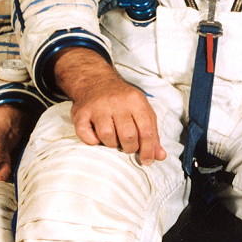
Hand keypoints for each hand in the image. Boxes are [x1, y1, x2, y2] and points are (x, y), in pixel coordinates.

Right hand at [54, 47, 165, 164]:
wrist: (96, 81)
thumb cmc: (123, 100)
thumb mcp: (142, 110)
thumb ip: (152, 133)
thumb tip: (160, 156)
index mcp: (135, 100)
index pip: (146, 131)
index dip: (148, 150)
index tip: (147, 161)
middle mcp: (117, 102)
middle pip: (128, 136)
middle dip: (130, 148)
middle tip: (128, 146)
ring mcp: (98, 107)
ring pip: (107, 136)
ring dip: (111, 144)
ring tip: (113, 139)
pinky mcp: (81, 113)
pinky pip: (85, 134)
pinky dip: (91, 140)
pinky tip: (97, 136)